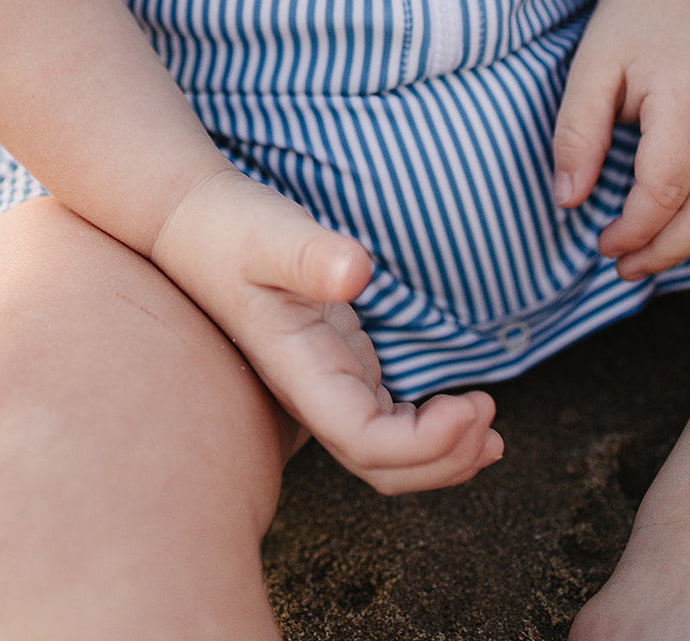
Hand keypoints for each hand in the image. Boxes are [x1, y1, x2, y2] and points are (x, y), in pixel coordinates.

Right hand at [152, 167, 502, 493]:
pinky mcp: (338, 363)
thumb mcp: (269, 233)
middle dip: (442, 460)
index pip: (364, 441)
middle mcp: (313, 390)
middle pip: (381, 466)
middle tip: (492, 423)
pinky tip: (460, 411)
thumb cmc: (231, 228)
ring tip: (490, 433)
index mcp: (299, 372)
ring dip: (442, 454)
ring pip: (386, 453)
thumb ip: (309, 254)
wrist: (197, 223)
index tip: (471, 404)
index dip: (422, 444)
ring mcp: (326, 381)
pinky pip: (386, 420)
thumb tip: (355, 272)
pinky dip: (429, 429)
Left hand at [554, 0, 689, 279]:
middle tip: (621, 266)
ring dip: (688, 238)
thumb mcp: (590, 70)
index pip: (664, 191)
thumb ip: (576, 135)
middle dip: (661, 250)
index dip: (632, 231)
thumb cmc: (632, 26)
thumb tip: (568, 200)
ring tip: (643, 248)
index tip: (601, 243)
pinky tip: (677, 215)